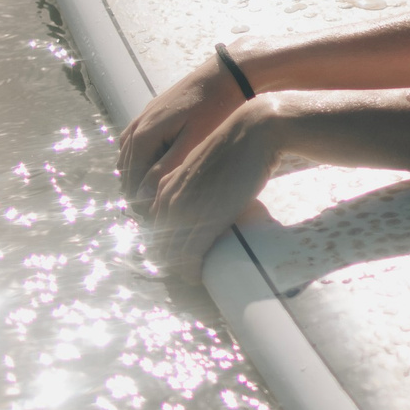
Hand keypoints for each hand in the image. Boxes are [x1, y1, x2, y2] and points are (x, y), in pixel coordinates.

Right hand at [118, 55, 248, 201]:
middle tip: (161, 213)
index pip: (130, 181)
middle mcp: (136, 127)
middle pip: (126, 172)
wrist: (224, 76)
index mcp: (143, 136)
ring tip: (161, 195)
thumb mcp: (192, 142)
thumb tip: (140, 195)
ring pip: (129, 159)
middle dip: (138, 193)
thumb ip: (166, 168)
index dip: (141, 203)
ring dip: (139, 178)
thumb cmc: (214, 110)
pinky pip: (137, 145)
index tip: (158, 220)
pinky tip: (162, 170)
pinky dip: (143, 161)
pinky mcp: (151, 115)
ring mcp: (142, 119)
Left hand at [140, 100, 282, 281]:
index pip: (155, 226)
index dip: (166, 245)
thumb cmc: (239, 148)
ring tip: (195, 276)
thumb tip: (208, 205)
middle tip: (189, 272)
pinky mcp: (203, 220)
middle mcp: (168, 198)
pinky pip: (188, 256)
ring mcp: (184, 210)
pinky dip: (191, 271)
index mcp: (166, 185)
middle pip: (158, 243)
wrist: (254, 132)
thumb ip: (197, 186)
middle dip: (171, 261)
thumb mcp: (207, 168)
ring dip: (180, 270)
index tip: (182, 255)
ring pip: (170, 253)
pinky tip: (199, 276)